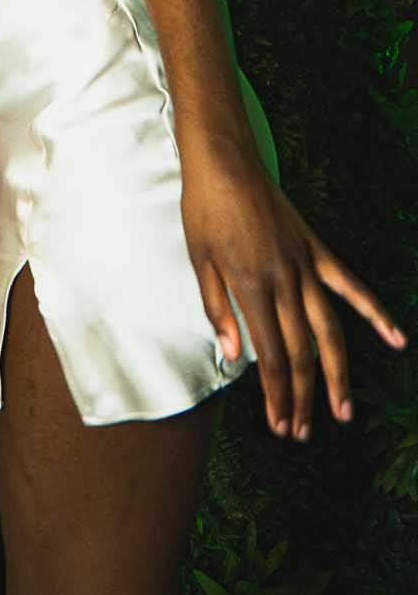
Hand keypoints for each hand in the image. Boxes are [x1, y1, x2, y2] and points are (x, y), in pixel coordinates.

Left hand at [181, 148, 404, 440]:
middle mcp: (284, 281)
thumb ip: (216, 310)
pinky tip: (395, 339)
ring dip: (337, 374)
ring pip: (329, 330)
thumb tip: (233, 356)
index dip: (277, 395)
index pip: (270, 356)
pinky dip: (374, 312)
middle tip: (303, 432)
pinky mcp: (316, 250)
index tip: (280, 424)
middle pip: (301, 353)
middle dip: (303, 397)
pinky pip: (351, 286)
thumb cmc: (204, 211)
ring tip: (343, 411)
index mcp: (250, 287)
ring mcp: (305, 265)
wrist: (224, 162)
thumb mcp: (198, 261)